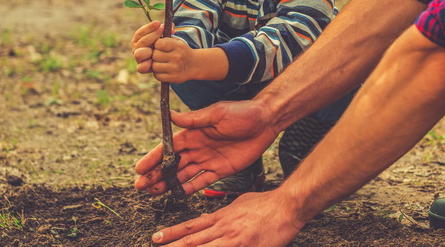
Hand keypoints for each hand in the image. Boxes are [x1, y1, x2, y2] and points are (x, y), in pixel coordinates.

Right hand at [130, 21, 161, 73]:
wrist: (164, 60)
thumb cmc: (162, 46)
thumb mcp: (164, 37)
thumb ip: (166, 31)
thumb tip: (171, 26)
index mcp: (138, 40)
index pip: (140, 32)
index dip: (149, 27)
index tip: (158, 23)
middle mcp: (136, 49)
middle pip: (141, 42)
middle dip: (152, 35)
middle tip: (161, 31)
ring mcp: (138, 59)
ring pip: (139, 54)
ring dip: (147, 50)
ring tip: (156, 48)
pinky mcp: (142, 68)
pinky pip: (140, 68)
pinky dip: (146, 65)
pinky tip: (152, 61)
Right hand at [134, 100, 279, 194]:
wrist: (266, 121)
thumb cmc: (242, 113)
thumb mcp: (217, 113)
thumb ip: (194, 119)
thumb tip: (171, 115)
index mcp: (193, 132)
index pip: (168, 147)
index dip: (153, 158)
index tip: (140, 168)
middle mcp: (198, 147)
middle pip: (172, 164)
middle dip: (156, 174)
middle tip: (140, 186)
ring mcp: (208, 159)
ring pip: (183, 174)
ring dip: (168, 183)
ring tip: (153, 192)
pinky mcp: (221, 170)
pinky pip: (202, 181)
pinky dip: (189, 188)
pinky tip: (176, 194)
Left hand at [150, 190, 305, 245]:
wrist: (287, 206)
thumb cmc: (266, 204)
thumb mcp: (239, 202)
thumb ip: (222, 210)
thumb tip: (209, 212)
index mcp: (221, 217)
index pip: (191, 226)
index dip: (172, 233)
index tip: (156, 237)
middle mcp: (224, 230)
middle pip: (192, 241)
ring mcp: (234, 241)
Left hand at [151, 34, 198, 82]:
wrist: (194, 64)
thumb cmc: (180, 51)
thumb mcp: (177, 41)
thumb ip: (165, 36)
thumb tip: (153, 34)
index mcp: (178, 46)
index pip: (159, 43)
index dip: (156, 45)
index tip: (160, 46)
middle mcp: (177, 57)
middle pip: (155, 55)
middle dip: (155, 55)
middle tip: (160, 56)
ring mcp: (175, 68)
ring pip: (154, 66)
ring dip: (155, 65)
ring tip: (161, 63)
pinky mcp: (174, 78)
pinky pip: (157, 76)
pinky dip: (158, 73)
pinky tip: (163, 70)